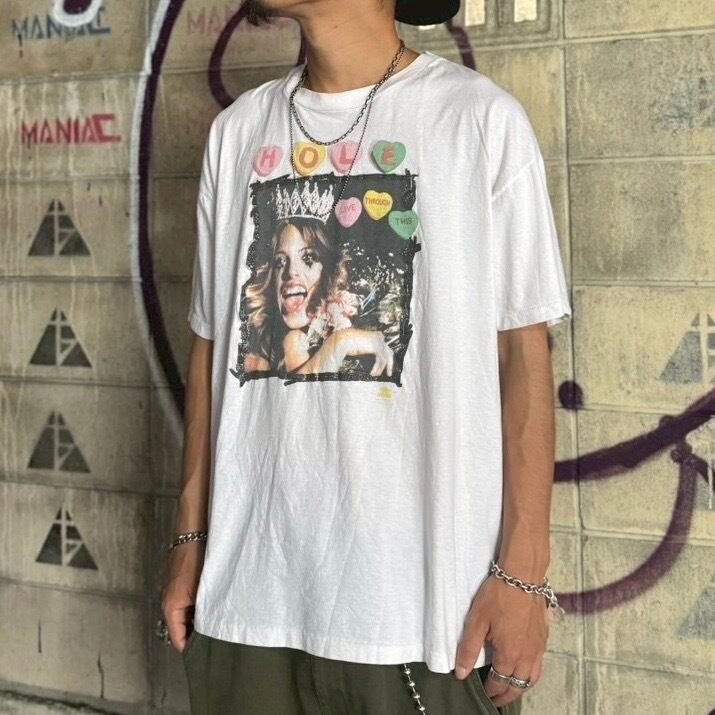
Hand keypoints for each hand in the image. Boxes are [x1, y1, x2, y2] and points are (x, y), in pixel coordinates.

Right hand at [160, 542, 204, 653]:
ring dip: (197, 622)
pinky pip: (187, 604)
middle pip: (181, 629)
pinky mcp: (180, 584)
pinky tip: (212, 608)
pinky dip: (197, 609)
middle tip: (215, 642)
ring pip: (185, 616)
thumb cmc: (197, 560)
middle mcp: (168, 602)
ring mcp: (173, 593)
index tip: (206, 656)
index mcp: (170, 607)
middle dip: (196, 636)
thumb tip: (207, 632)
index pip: (178, 639)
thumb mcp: (202, 591)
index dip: (192, 649)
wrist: (193, 533)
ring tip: (216, 627)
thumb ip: (202, 614)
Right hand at [338, 328, 393, 376]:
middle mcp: (379, 337)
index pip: (387, 348)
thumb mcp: (363, 347)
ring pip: (385, 358)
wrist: (344, 339)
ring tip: (375, 374)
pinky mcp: (376, 347)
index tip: (386, 366)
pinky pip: (380, 360)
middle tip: (388, 373)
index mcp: (377, 336)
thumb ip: (370, 351)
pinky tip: (373, 372)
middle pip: (389, 353)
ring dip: (380, 368)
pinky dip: (377, 367)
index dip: (387, 358)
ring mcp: (379, 341)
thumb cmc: (349, 343)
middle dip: (389, 364)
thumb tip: (377, 361)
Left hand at [454, 574, 550, 706]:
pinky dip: (532, 672)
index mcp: (509, 654)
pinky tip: (525, 665)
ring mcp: (538, 646)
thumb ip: (469, 649)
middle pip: (518, 686)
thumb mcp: (476, 620)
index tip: (484, 693)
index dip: (490, 691)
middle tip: (496, 699)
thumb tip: (462, 673)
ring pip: (532, 678)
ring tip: (511, 687)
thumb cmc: (499, 594)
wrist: (522, 575)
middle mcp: (527, 655)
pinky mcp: (544, 636)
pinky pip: (540, 663)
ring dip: (521, 686)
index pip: (499, 682)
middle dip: (506, 695)